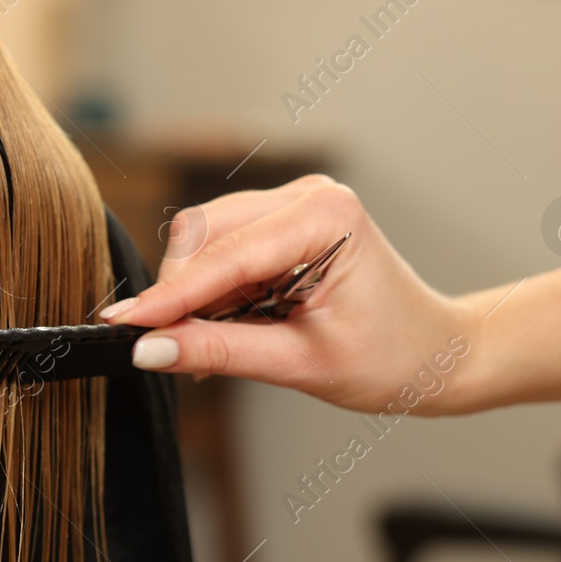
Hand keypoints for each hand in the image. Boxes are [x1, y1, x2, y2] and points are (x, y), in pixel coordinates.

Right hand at [101, 175, 483, 414]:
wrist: (435, 354)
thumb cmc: (390, 358)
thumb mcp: (301, 365)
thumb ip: (220, 352)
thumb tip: (151, 350)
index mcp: (326, 218)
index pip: (225, 255)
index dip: (169, 295)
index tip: (125, 326)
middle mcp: (309, 196)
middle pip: (202, 233)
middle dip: (179, 291)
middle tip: (170, 349)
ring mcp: (293, 204)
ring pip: (203, 238)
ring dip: (192, 292)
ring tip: (211, 343)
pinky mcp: (280, 221)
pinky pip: (219, 247)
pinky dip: (208, 289)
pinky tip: (224, 324)